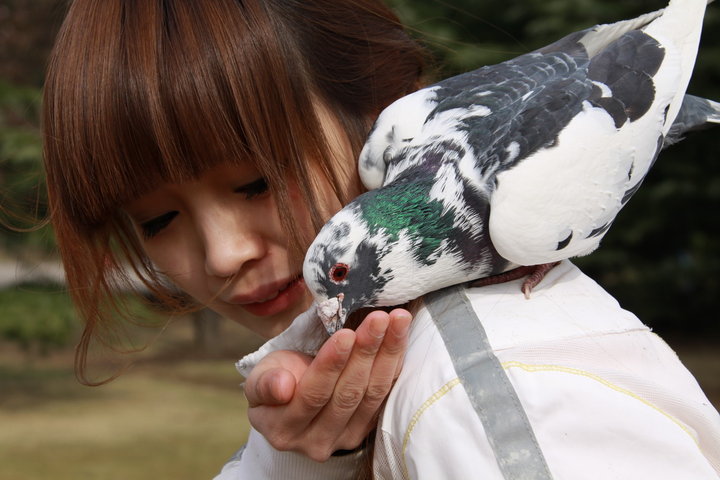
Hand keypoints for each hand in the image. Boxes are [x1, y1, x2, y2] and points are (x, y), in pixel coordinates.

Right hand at [243, 308, 411, 461]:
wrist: (290, 399)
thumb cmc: (275, 380)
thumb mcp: (259, 379)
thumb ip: (265, 384)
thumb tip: (282, 387)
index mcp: (284, 429)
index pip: (312, 395)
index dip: (331, 365)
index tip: (346, 334)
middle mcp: (316, 442)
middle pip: (347, 395)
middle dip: (365, 352)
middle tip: (378, 319)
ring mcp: (345, 439)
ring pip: (372, 395)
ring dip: (387, 354)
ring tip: (396, 320)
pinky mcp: (366, 429)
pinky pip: (385, 394)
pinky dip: (394, 363)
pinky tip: (399, 336)